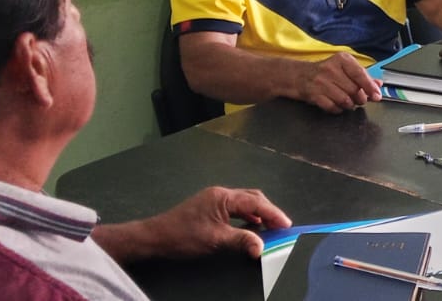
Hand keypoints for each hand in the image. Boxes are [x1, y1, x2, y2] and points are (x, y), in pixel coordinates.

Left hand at [100, 187, 291, 262]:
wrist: (154, 237)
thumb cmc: (183, 236)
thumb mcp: (215, 240)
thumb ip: (241, 241)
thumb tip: (262, 248)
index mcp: (223, 197)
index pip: (255, 202)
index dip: (273, 213)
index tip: (287, 225)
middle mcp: (220, 193)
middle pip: (252, 197)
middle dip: (269, 211)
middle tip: (281, 226)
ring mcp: (214, 199)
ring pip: (244, 202)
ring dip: (258, 213)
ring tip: (270, 227)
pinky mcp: (209, 207)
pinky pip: (235, 208)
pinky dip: (247, 216)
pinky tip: (250, 227)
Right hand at [297, 52, 381, 112]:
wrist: (299, 76)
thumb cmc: (326, 72)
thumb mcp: (345, 68)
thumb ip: (362, 76)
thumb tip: (378, 84)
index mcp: (342, 60)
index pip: (360, 74)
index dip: (370, 87)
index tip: (377, 95)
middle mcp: (331, 69)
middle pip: (354, 90)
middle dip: (360, 98)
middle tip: (359, 99)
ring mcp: (321, 82)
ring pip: (345, 100)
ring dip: (349, 105)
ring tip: (348, 101)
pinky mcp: (314, 94)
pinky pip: (333, 107)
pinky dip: (338, 109)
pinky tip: (337, 104)